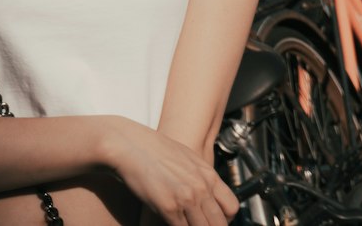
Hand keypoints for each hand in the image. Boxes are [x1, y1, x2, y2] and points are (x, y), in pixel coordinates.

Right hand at [107, 119, 238, 225]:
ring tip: (184, 223)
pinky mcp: (169, 207)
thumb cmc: (153, 149)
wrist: (129, 144)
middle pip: (220, 224)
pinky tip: (170, 223)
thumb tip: (206, 196)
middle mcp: (201, 187)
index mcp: (207, 174)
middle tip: (197, 224)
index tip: (214, 221)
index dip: (225, 220)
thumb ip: (199, 178)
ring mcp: (186, 198)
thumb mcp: (185, 158)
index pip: (232, 208)